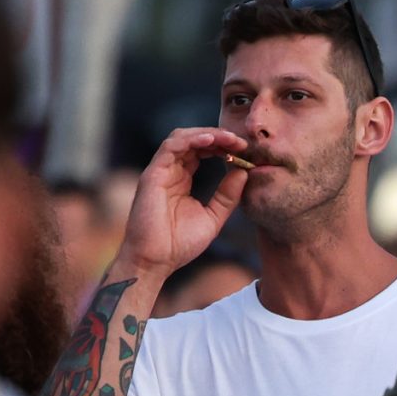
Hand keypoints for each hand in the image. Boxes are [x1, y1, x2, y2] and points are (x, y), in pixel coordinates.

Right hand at [114, 126, 249, 280]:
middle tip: (241, 142)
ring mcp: (159, 171)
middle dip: (218, 137)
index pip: (200, 152)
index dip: (221, 146)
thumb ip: (227, 196)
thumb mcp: (213, 218)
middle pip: (192, 141)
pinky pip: (170, 147)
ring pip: (181, 138)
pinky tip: (210, 141)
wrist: (156, 261)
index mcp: (181, 179)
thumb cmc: (179, 244)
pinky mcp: (152, 174)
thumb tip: (243, 173)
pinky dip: (190, 140)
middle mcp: (169, 171)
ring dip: (206, 134)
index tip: (244, 150)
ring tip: (228, 138)